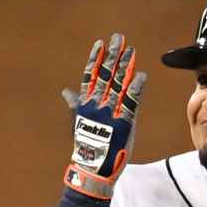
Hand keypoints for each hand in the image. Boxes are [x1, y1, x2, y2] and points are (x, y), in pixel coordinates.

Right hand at [61, 32, 142, 200]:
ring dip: (125, 65)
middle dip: (113, 55)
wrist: (94, 168)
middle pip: (106, 74)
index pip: (90, 75)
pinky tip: (141, 74)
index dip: (95, 59)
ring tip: (131, 50)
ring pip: (118, 83)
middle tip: (119, 38)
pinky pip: (131, 101)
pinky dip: (136, 87)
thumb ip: (75, 104)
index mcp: (85, 103)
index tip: (100, 43)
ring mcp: (110, 112)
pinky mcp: (124, 122)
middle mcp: (97, 104)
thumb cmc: (86, 146)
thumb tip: (66, 91)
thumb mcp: (78, 122)